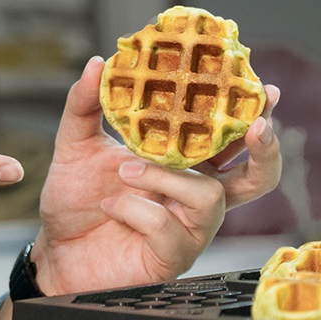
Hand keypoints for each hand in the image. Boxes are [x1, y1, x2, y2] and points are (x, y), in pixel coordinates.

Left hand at [30, 57, 280, 295]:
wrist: (54, 250)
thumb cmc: (76, 201)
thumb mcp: (76, 145)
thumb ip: (85, 104)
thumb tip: (97, 63)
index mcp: (185, 165)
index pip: (228, 140)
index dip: (253, 115)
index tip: (266, 89)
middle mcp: (196, 197)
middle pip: (257, 179)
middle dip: (265, 151)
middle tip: (257, 126)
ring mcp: (189, 230)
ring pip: (208, 196)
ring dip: (166, 178)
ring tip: (126, 172)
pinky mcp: (172, 257)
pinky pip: (168, 228)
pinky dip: (136, 210)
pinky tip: (112, 206)